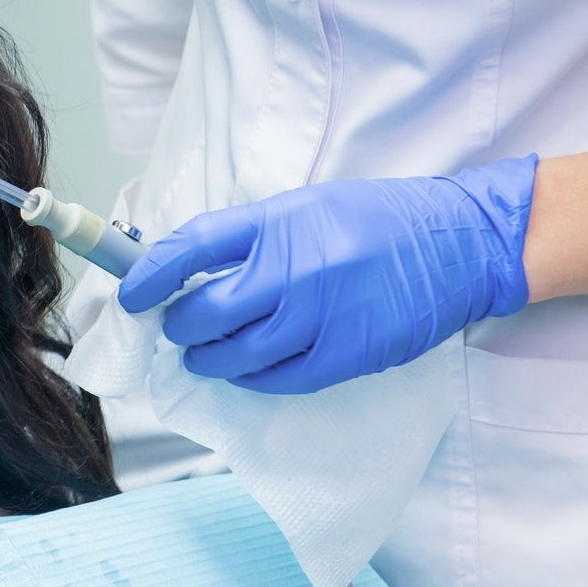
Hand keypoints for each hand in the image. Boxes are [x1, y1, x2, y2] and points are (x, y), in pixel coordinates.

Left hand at [118, 156, 537, 393]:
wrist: (457, 244)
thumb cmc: (377, 220)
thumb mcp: (305, 207)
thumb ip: (250, 238)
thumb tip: (190, 267)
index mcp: (277, 224)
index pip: (191, 247)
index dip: (149, 273)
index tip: (130, 293)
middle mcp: (291, 270)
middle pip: (204, 311)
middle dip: (179, 325)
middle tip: (176, 326)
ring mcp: (318, 317)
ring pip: (235, 355)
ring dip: (208, 358)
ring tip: (203, 353)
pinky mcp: (346, 355)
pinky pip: (278, 379)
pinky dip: (253, 378)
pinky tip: (247, 369)